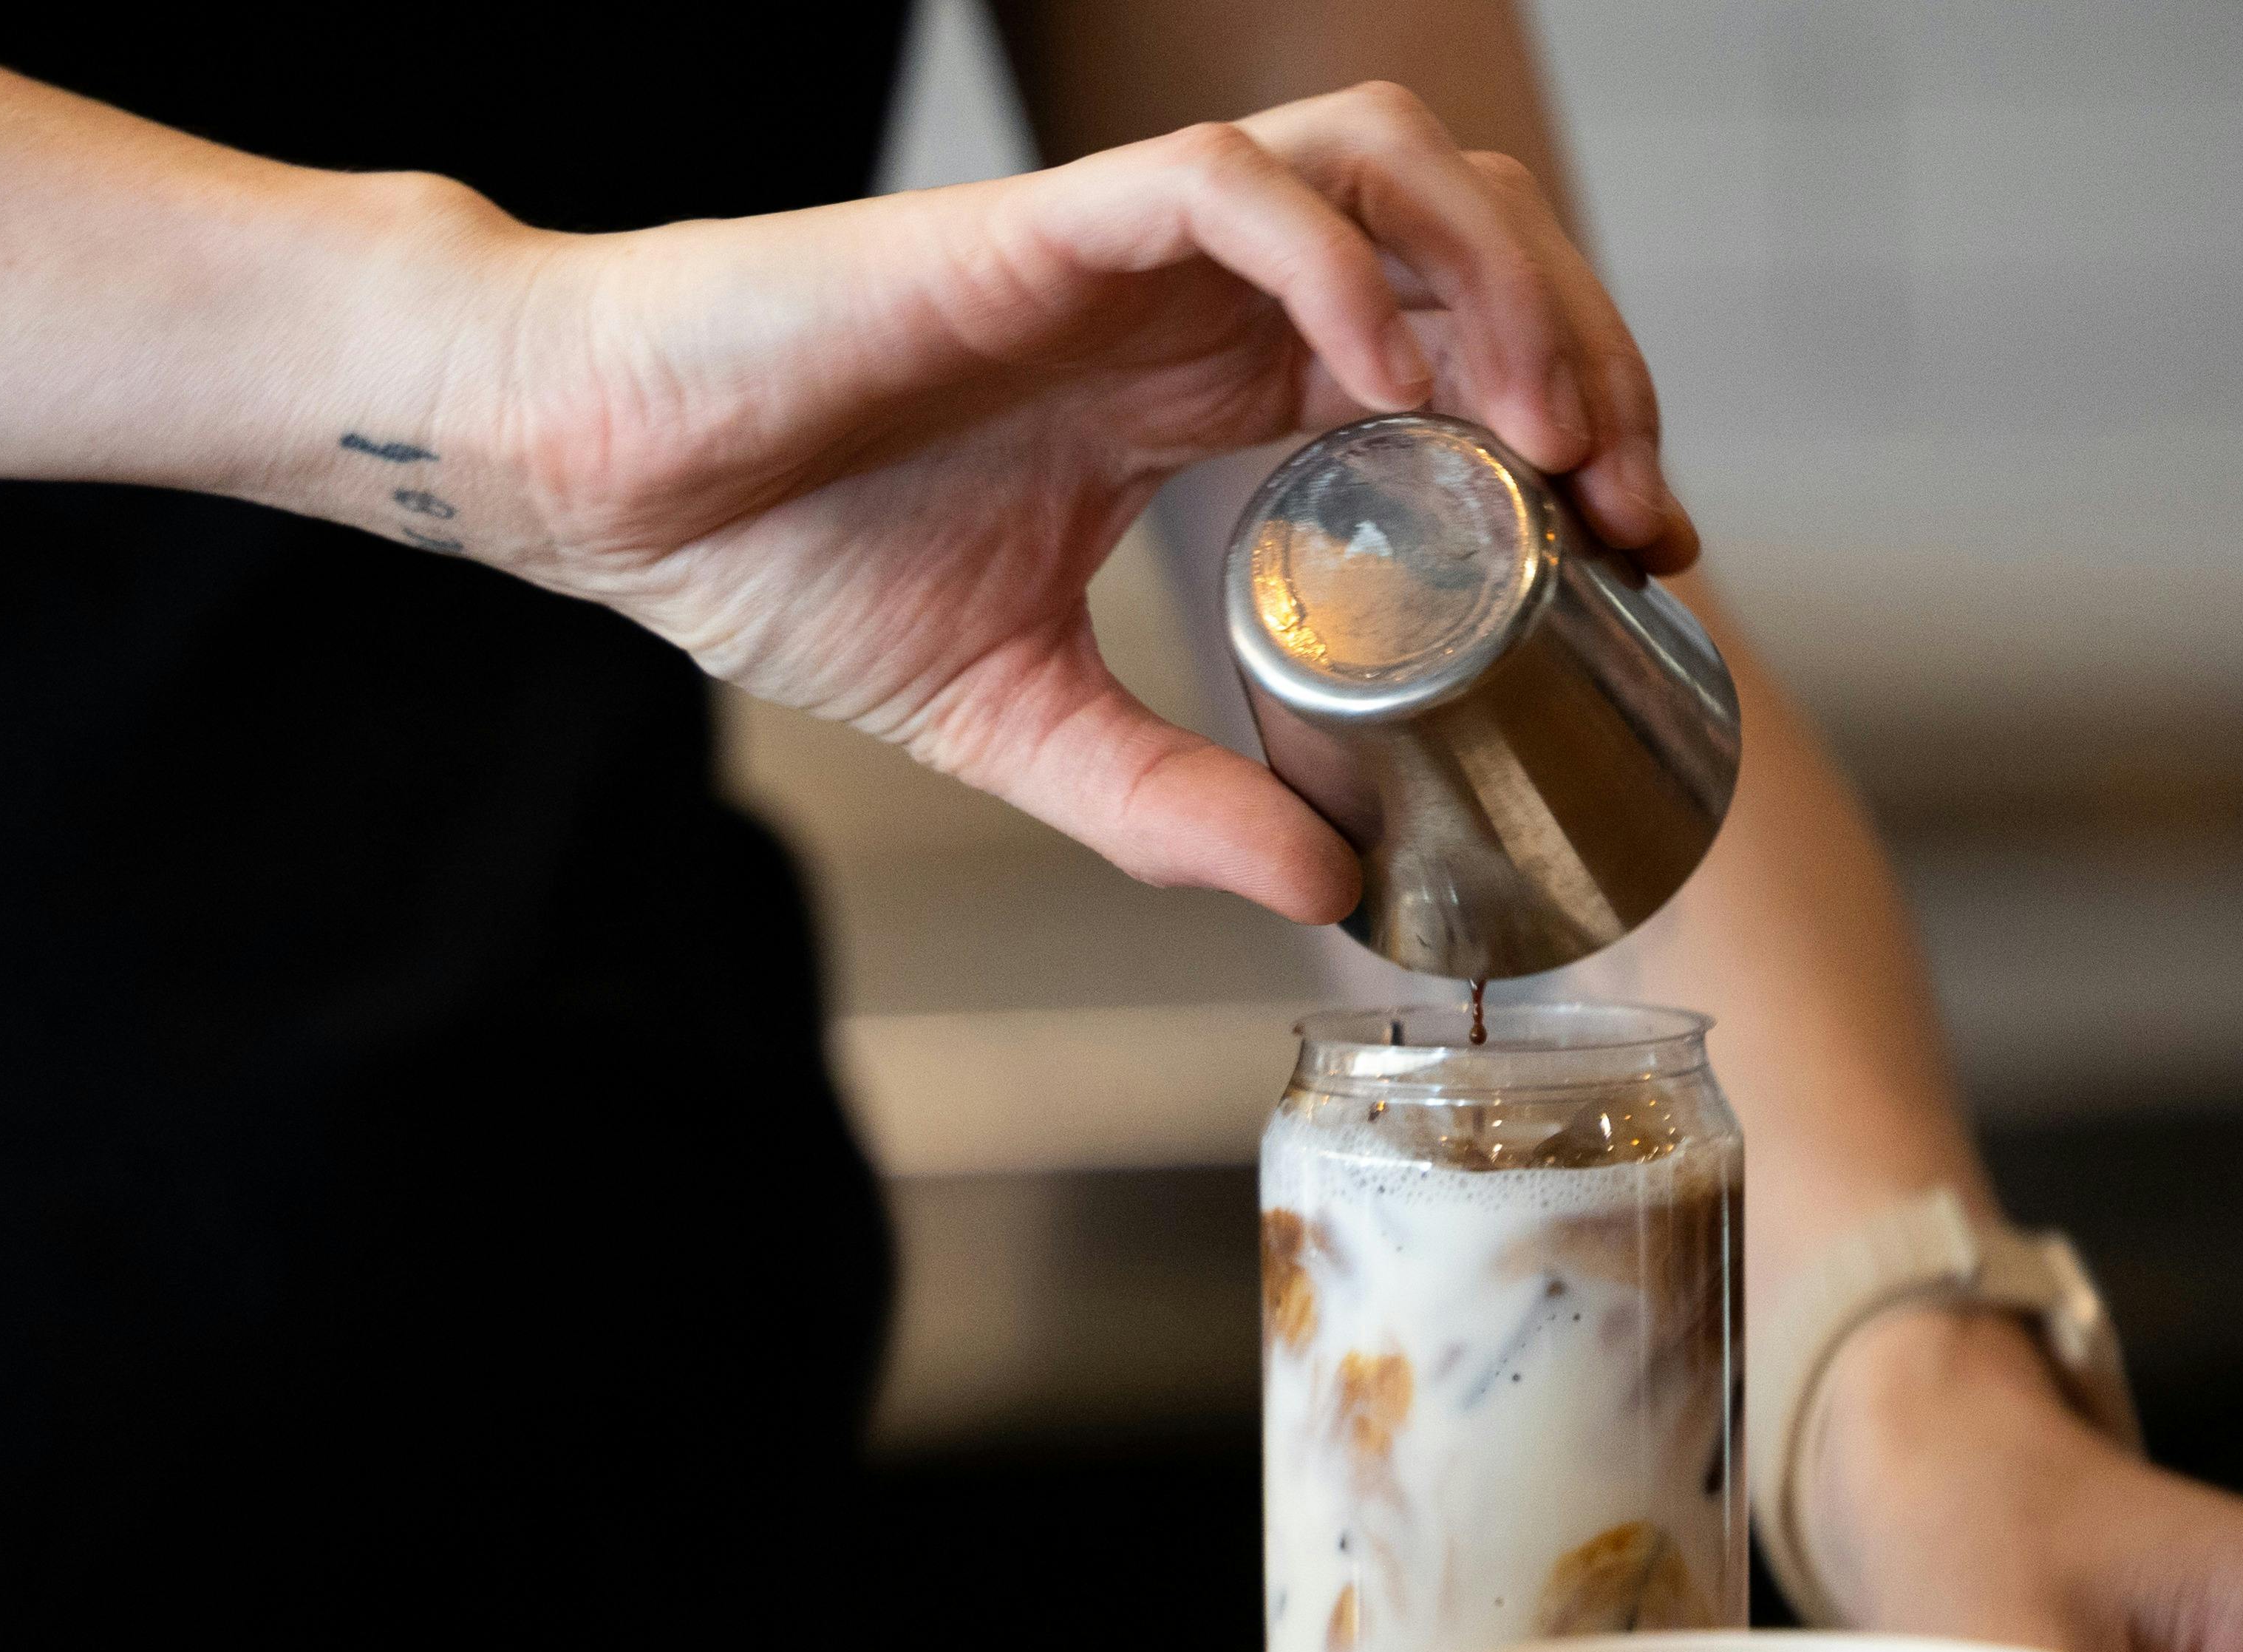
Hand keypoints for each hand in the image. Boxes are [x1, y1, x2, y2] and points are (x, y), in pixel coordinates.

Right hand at [403, 83, 1694, 918]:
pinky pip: (1233, 185)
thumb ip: (1167, 800)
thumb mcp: (1015, 718)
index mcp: (1197, 380)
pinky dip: (1336, 264)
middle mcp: (1189, 292)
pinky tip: (1382, 386)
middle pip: (1465, 237)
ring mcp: (1122, 247)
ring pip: (1383, 167)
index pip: (1447, 352)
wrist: (610, 484)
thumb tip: (1327, 892)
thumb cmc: (779, 557)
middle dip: (1586, 349)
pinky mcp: (1040, 230)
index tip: (1632, 555)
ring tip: (1547, 433)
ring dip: (1496, 284)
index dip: (1568, 429)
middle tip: (1633, 504)